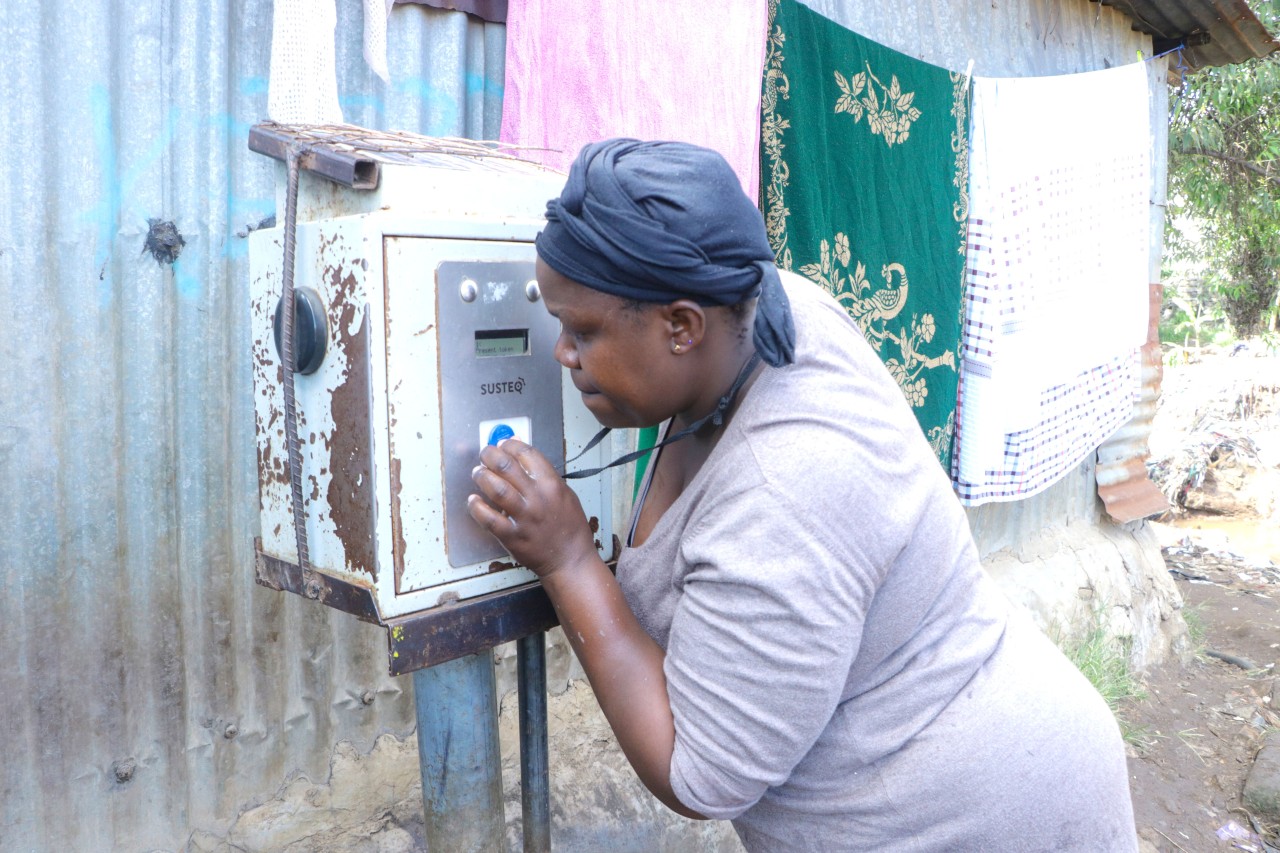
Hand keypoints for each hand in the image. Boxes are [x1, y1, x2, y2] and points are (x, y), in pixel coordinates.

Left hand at [467, 439, 596, 578]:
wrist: (570, 559)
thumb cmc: (569, 527)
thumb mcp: (564, 494)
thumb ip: (544, 475)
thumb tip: (523, 456)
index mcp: (552, 484)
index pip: (527, 454)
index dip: (510, 445)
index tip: (503, 445)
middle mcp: (537, 498)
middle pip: (506, 466)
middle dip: (490, 455)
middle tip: (485, 455)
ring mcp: (524, 518)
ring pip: (496, 489)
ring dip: (482, 476)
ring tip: (478, 473)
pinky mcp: (512, 536)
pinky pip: (489, 519)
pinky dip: (477, 507)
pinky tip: (473, 500)